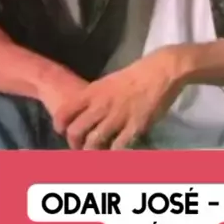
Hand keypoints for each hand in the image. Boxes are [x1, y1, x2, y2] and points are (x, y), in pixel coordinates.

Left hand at [55, 48, 184, 149]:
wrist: (163, 70)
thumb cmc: (136, 73)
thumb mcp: (109, 81)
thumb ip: (96, 97)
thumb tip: (87, 111)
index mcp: (93, 92)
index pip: (64, 112)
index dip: (60, 126)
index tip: (64, 131)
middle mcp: (101, 105)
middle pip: (75, 132)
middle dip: (75, 144)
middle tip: (81, 147)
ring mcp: (117, 117)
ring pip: (93, 143)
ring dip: (93, 151)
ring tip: (97, 153)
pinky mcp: (135, 126)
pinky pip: (118, 147)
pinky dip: (114, 153)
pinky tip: (116, 151)